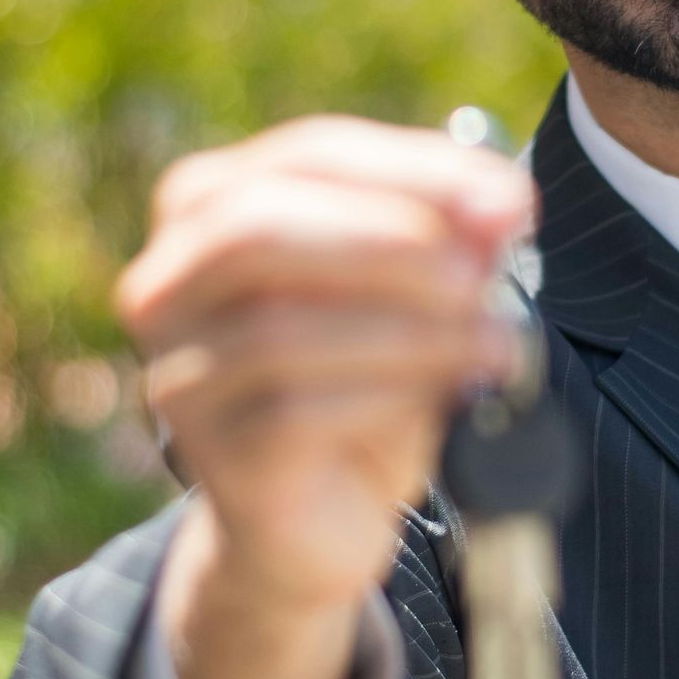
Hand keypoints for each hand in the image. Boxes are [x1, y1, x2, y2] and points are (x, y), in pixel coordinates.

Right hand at [115, 115, 532, 678]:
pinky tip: (452, 394)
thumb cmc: (365, 387)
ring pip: (280, 330)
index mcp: (211, 209)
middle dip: (390, 241)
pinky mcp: (213, 455)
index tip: (510, 201)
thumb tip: (500, 210)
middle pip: (258, 229)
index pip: (308, 156)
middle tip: (485, 271)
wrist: (319, 522)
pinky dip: (389, 394)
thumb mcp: (416, 300)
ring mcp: (178, 374)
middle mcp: (167, 284)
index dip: (415, 170)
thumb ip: (450, 246)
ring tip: (498, 343)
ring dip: (410, 330)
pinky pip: (294, 411)